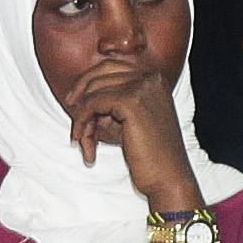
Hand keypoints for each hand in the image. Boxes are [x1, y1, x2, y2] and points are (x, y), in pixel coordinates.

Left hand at [62, 51, 202, 213]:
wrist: (167, 177)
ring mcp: (142, 87)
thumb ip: (108, 102)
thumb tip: (79, 95)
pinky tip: (85, 144)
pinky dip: (82, 122)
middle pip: (100, 71)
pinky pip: (93, 103)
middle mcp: (150, 77)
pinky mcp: (131, 101)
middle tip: (74, 121)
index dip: (88, 81)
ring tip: (84, 141)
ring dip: (82, 117)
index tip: (74, 102)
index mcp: (153, 77)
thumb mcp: (127, 120)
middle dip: (82, 96)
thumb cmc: (148, 153)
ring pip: (94, 90)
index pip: (110, 65)